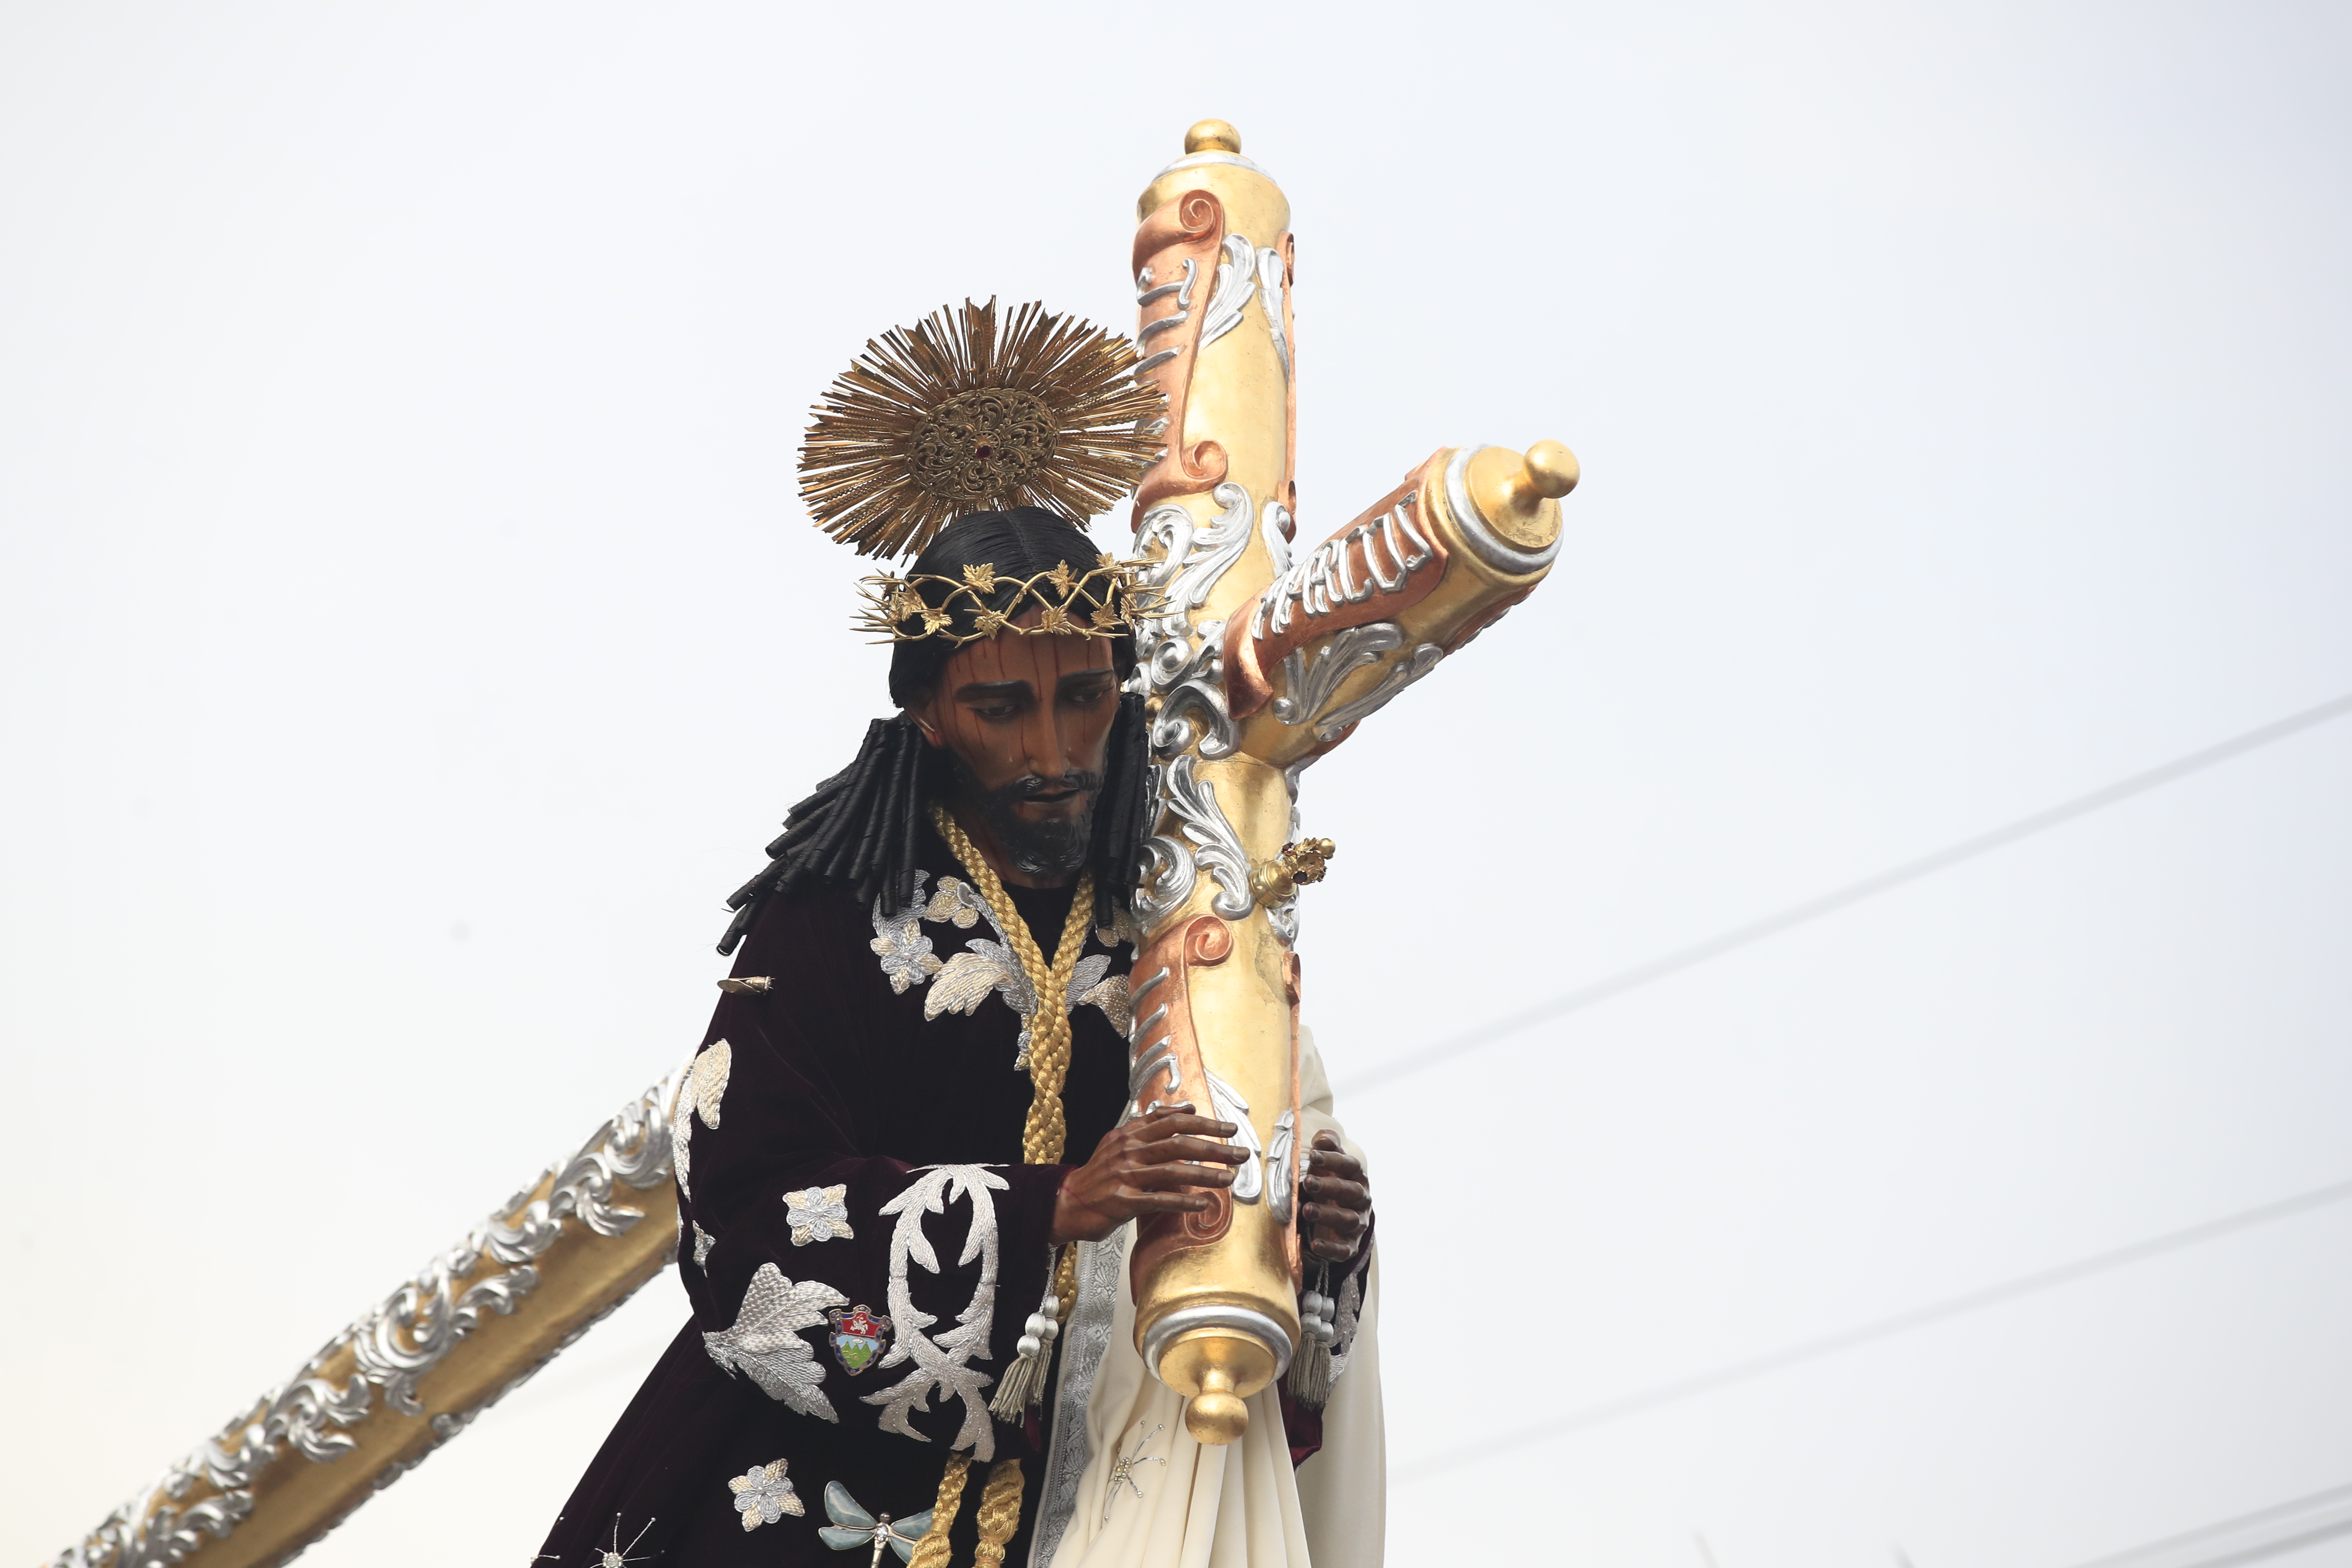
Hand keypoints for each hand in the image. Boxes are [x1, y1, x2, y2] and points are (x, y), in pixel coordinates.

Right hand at [1051, 1103, 1248, 1243]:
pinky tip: (1203, 1203)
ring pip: (1173, 1170)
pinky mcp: (1122, 1201)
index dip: (1205, 1123)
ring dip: (1206, 1174)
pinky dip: (1183, 1200)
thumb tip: (1187, 1108)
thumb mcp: (1121, 1141)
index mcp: (1130, 1133)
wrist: (1067, 1202)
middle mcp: (1128, 1149)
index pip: (1173, 1121)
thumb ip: (1152, 1125)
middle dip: (1214, 1147)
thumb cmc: (1101, 1174)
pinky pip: (1158, 1199)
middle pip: (1179, 1143)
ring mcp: (1125, 1175)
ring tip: (1229, 1178)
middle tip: (1241, 1154)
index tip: (1231, 1129)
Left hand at [1300, 1131, 1369, 1262]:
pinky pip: (1344, 1249)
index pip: (1350, 1165)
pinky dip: (1331, 1248)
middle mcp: (1361, 1199)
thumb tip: (1323, 1138)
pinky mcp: (1350, 1245)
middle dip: (1330, 1186)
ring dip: (1328, 1214)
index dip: (1333, 1159)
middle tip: (1307, 1182)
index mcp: (1357, 1177)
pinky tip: (1315, 1243)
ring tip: (1306, 1210)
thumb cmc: (1331, 1184)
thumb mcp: (1329, 1164)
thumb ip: (1328, 1147)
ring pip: (1348, 1219)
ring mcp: (1358, 1223)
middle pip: (1351, 1191)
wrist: (1341, 1219)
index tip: (1313, 1154)